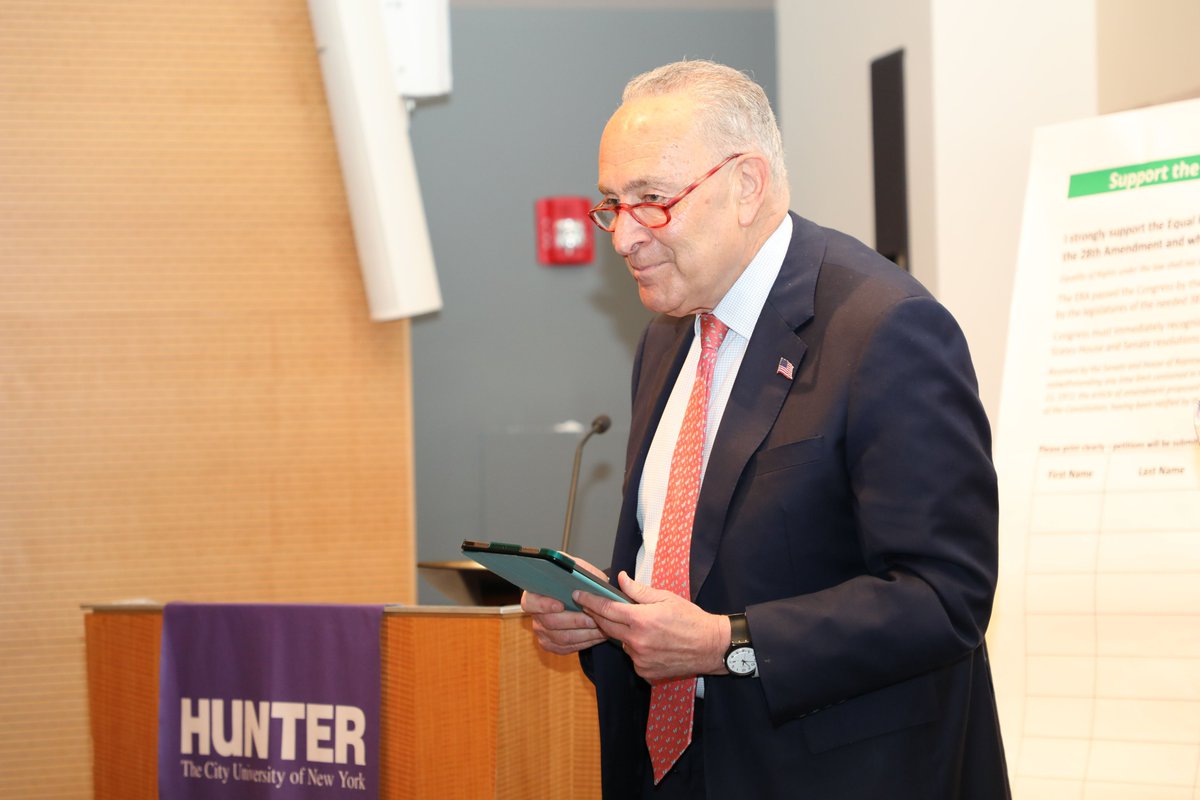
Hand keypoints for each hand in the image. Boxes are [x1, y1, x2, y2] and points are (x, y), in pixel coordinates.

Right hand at [520, 555, 609, 654]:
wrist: (581, 596)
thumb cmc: (577, 581)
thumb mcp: (579, 570)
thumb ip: (579, 572)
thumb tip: (584, 580)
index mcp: (534, 594)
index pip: (529, 602)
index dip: (543, 605)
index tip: (560, 605)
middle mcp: (535, 615)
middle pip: (550, 622)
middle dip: (575, 621)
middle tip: (593, 618)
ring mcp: (542, 632)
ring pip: (562, 638)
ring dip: (584, 633)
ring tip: (602, 627)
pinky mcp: (551, 645)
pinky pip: (568, 648)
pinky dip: (585, 642)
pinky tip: (598, 635)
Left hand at [574, 571, 728, 681]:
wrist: (711, 647)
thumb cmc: (691, 619)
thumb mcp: (666, 598)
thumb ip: (639, 591)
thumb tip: (621, 579)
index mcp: (641, 619)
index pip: (607, 609)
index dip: (590, 601)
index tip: (578, 595)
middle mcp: (637, 641)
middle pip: (606, 627)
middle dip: (597, 615)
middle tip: (590, 606)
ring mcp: (640, 659)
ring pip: (621, 643)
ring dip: (622, 633)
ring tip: (638, 626)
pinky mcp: (645, 672)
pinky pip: (633, 657)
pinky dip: (636, 648)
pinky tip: (651, 643)